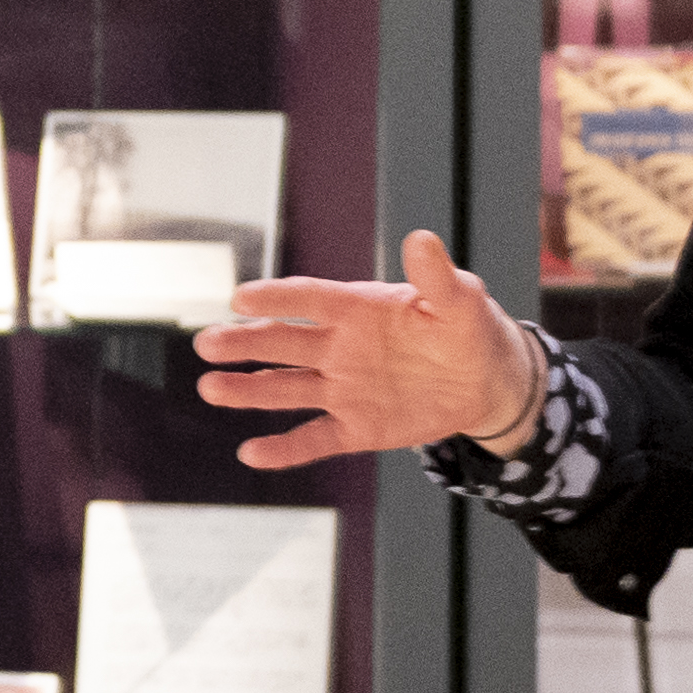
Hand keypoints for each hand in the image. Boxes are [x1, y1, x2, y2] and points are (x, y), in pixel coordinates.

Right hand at [193, 229, 545, 472]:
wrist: (485, 381)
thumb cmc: (468, 329)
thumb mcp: (461, 301)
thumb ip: (437, 278)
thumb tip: (421, 239)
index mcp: (359, 310)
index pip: (310, 300)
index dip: (276, 298)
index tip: (240, 298)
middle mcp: (340, 348)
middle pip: (284, 343)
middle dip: (244, 343)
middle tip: (207, 343)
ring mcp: (344, 389)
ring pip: (287, 389)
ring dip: (248, 390)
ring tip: (211, 388)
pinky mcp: (356, 428)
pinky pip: (314, 439)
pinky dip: (285, 449)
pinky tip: (252, 453)